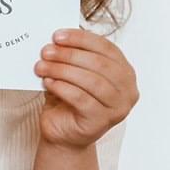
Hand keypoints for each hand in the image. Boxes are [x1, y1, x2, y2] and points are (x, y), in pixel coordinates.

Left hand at [34, 28, 138, 148]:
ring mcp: (118, 107)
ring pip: (91, 81)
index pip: (106, 48)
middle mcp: (128, 89)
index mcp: (124, 72)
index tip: (57, 35)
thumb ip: (71, 58)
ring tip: (41, 66)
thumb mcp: (71, 75)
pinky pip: (81, 99)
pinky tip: (48, 82)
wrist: (62, 134)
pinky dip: (62, 88)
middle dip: (69, 54)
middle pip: (99, 64)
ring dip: (62, 70)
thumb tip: (56, 40)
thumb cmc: (67, 102)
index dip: (81, 39)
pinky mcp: (101, 121)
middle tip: (45, 51)